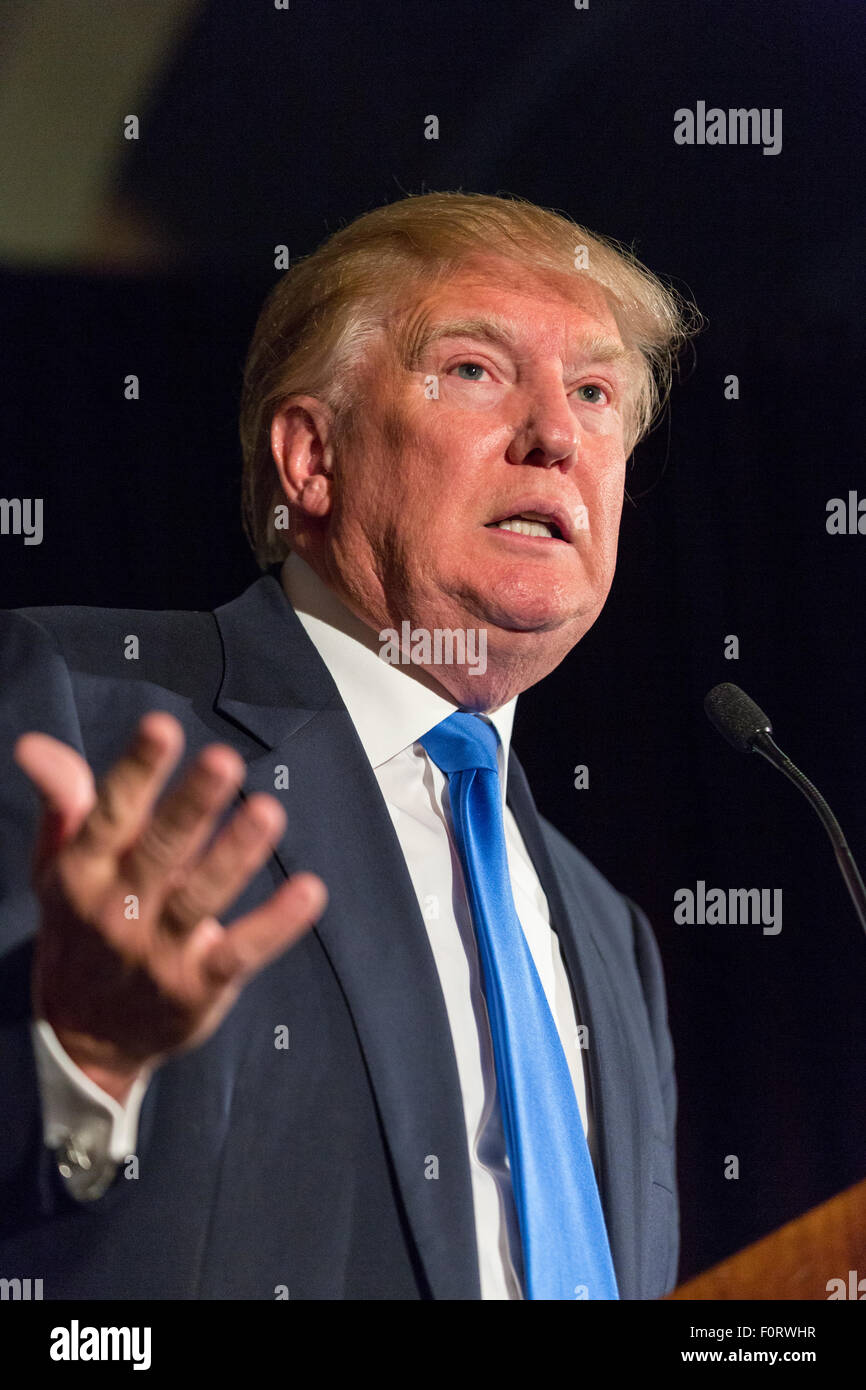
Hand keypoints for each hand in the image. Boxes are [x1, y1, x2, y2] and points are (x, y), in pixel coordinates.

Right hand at [14, 712, 326, 1102]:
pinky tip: (308, 892)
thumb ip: (64, 801)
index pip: (108, 815)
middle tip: (224, 762)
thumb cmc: (81, 926)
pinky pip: (240, 953)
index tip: (161, 728)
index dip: (135, 772)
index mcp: (82, 872)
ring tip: (268, 812)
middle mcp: (116, 909)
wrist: (83, 1037)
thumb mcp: (61, 864)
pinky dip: (275, 925)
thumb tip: (35, 745)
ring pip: (199, 898)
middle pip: (158, 851)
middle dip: (191, 806)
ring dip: (235, 854)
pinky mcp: (197, 986)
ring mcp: (158, 952)